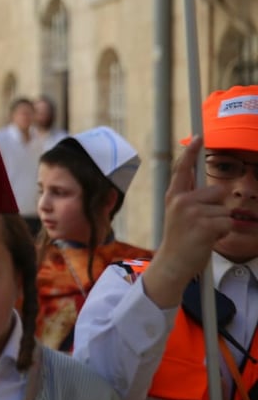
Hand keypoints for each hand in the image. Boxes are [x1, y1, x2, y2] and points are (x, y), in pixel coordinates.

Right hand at [143, 137, 230, 307]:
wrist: (172, 263)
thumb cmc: (180, 239)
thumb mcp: (179, 215)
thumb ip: (190, 198)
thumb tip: (210, 185)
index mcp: (174, 196)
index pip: (183, 169)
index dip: (191, 152)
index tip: (198, 136)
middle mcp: (181, 201)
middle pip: (218, 190)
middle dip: (218, 207)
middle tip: (203, 223)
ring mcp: (192, 212)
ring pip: (225, 208)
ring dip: (221, 222)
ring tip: (204, 233)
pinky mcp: (204, 225)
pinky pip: (227, 222)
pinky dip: (223, 233)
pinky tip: (208, 239)